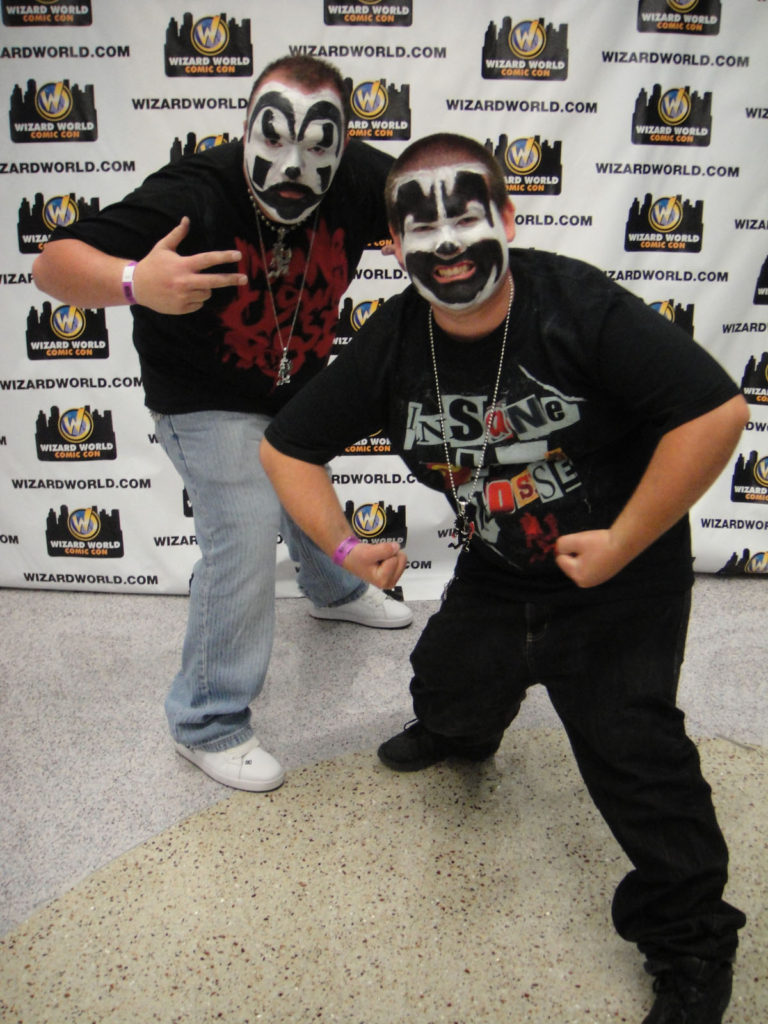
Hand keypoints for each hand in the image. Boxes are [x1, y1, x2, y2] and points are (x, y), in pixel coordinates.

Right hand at [131, 217, 246, 313]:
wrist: (136, 286)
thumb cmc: (152, 264)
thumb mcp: (163, 247)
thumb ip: (177, 234)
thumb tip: (187, 219)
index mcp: (183, 265)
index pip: (208, 259)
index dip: (224, 257)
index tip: (238, 255)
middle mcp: (185, 281)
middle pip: (215, 281)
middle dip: (231, 279)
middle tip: (245, 279)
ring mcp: (184, 296)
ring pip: (207, 293)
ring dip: (204, 289)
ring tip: (188, 284)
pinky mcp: (182, 308)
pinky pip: (198, 304)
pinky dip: (195, 299)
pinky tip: (182, 294)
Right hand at [345, 541, 406, 590]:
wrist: (352, 557)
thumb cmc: (357, 557)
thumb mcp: (368, 552)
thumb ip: (384, 550)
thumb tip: (397, 547)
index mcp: (383, 581)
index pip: (394, 559)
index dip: (384, 553)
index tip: (373, 557)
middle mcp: (390, 583)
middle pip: (401, 559)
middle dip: (389, 554)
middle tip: (377, 557)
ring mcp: (393, 578)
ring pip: (402, 558)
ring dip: (390, 554)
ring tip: (379, 558)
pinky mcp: (395, 574)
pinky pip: (400, 558)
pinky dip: (391, 555)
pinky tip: (382, 560)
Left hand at [554, 529, 629, 587]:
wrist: (626, 543)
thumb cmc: (600, 542)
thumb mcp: (576, 540)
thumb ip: (561, 545)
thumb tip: (559, 549)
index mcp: (578, 576)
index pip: (560, 559)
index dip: (568, 548)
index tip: (581, 544)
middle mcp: (586, 583)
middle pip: (570, 563)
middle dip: (575, 553)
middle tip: (590, 546)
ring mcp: (596, 581)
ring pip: (580, 563)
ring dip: (584, 555)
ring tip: (597, 549)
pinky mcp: (604, 576)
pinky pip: (590, 565)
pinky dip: (593, 558)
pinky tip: (602, 553)